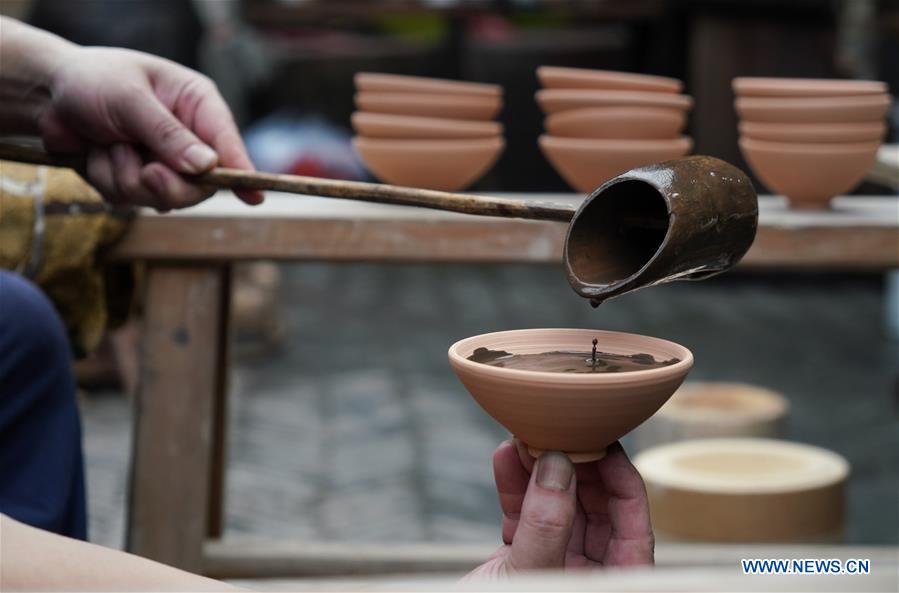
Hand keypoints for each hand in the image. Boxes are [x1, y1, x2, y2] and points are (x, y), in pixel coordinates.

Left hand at [40, 47, 262, 209]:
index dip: (242, 172)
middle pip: (200, 184)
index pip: (228, 145)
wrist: (47, 95)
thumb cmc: (93, 81)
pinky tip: (98, 155)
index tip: (254, 196)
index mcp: (198, 106)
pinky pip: (133, 200)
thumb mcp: (130, 100)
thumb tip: (207, 166)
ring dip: (127, 177)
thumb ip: (168, 134)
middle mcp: (189, 137)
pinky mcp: (139, 181)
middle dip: (166, 183)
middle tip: (145, 172)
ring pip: (164, 196)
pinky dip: (109, 181)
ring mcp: (165, 162)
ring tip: (107, 145)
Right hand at [467, 439, 652, 578]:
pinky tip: (503, 460)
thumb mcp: (526, 579)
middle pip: (596, 512)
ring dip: (539, 471)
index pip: (633, 529)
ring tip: (523, 438)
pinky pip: (523, 516)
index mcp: (606, 586)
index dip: (623, 483)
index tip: (604, 444)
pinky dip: (513, 488)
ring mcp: (551, 568)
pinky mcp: (518, 562)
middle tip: (558, 433)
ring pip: (557, 508)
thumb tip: (559, 467)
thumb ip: (546, 526)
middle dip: (575, 469)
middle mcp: (584, 578)